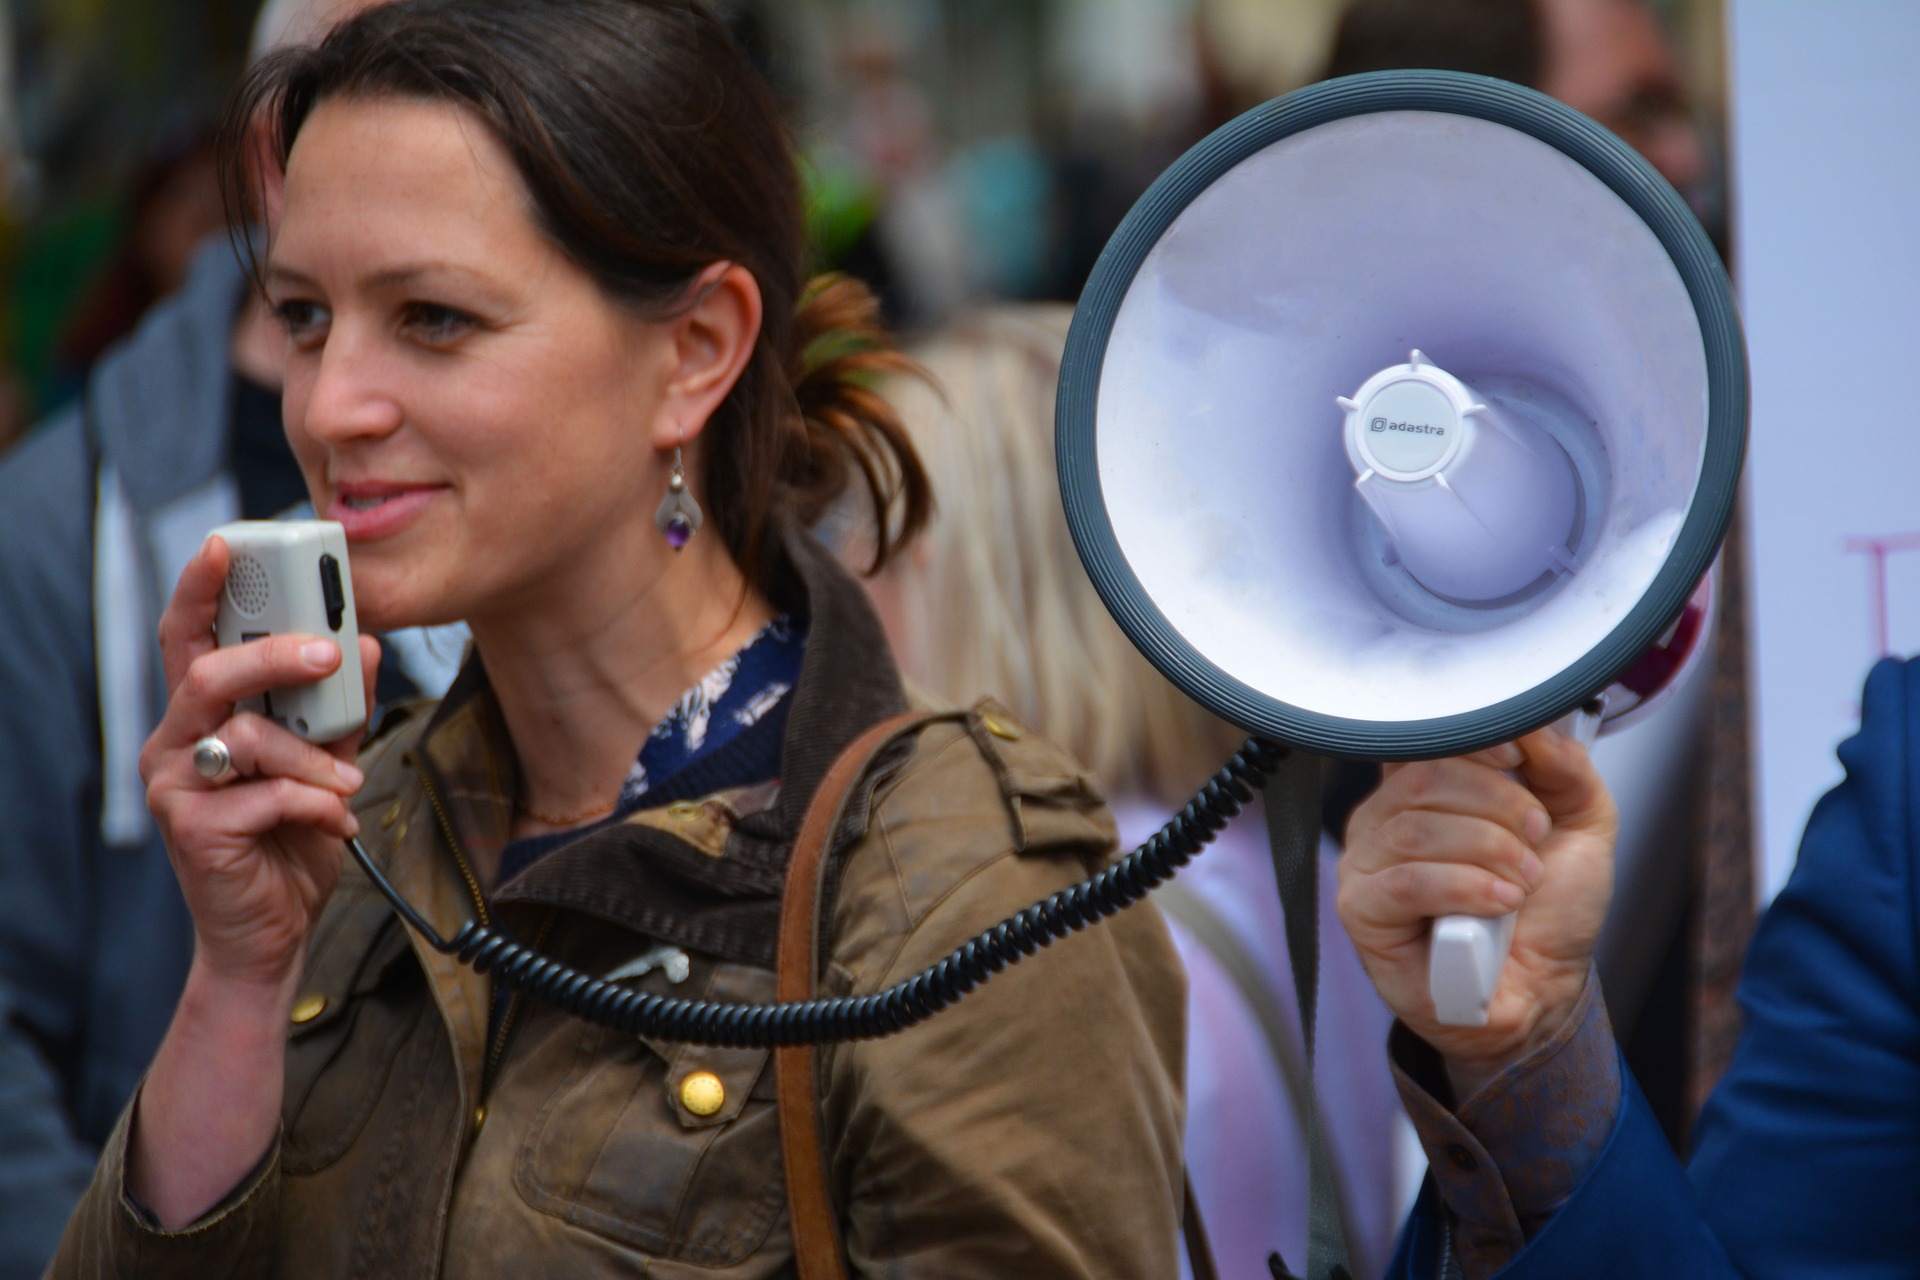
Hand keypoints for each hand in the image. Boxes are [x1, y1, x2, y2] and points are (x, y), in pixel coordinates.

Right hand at [140, 534, 382, 992]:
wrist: (273, 933)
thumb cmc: (291, 840)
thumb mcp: (328, 764)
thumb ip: (340, 709)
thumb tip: (366, 644)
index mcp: (202, 717)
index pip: (189, 637)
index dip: (201, 587)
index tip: (230, 543)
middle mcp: (176, 743)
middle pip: (209, 673)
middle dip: (276, 656)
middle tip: (331, 655)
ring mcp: (176, 787)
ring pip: (245, 738)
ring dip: (314, 758)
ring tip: (348, 786)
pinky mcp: (192, 831)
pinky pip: (263, 796)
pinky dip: (314, 805)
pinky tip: (335, 822)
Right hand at [1336, 728, 1616, 1097]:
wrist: (1542, 991)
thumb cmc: (1547, 913)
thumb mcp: (1581, 826)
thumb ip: (1566, 769)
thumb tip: (1536, 728)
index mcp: (1426, 789)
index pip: (1426, 738)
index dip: (1471, 740)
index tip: (1517, 758)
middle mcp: (1386, 819)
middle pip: (1423, 778)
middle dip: (1498, 805)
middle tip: (1535, 839)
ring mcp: (1367, 864)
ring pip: (1416, 829)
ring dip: (1489, 851)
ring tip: (1522, 882)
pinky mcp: (1363, 911)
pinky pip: (1406, 882)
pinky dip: (1464, 888)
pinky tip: (1499, 904)